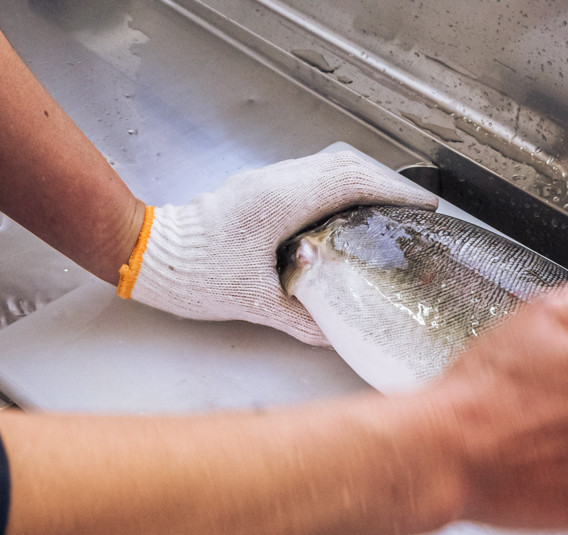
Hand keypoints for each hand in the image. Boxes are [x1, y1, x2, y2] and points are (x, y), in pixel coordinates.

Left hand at [118, 151, 437, 344]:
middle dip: (386, 184)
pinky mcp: (256, 190)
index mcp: (280, 202)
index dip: (394, 191)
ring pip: (327, 168)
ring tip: (388, 211)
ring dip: (363, 184)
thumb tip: (339, 335)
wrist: (143, 255)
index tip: (424, 204)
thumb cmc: (192, 275)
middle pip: (346, 166)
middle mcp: (275, 182)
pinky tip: (347, 216)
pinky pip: (310, 178)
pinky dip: (339, 190)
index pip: (352, 183)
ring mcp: (264, 181)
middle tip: (414, 208)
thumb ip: (303, 320)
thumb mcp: (255, 304)